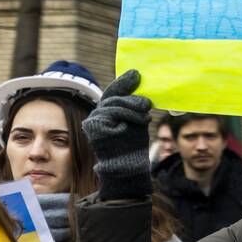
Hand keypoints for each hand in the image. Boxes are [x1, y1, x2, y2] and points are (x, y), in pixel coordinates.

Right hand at [81, 70, 152, 200]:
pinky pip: (112, 114)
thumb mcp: (136, 121)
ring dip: (132, 108)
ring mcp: (94, 121)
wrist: (128, 167)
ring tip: (144, 118)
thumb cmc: (133, 147)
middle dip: (132, 98)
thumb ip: (135, 106)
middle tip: (147, 104)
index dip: (123, 82)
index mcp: (107, 113)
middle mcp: (97, 115)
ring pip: (114, 104)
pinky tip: (137, 123)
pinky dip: (127, 116)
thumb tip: (141, 88)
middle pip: (113, 96)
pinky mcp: (94, 127)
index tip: (136, 73)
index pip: (114, 93)